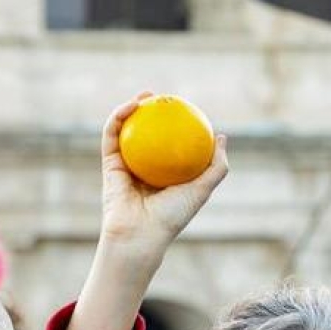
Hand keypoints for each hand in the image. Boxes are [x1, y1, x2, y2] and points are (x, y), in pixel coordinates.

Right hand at [97, 93, 228, 249]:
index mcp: (166, 175)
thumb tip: (222, 137)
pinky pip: (112, 136)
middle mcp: (145, 168)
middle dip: (152, 112)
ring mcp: (125, 166)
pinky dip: (118, 118)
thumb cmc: (173, 215)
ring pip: (127, 131)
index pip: (171, 144)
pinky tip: (131, 106)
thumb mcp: (202, 189)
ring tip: (145, 95)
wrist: (140, 234)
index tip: (186, 108)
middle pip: (147, 134)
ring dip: (132, 108)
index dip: (176, 124)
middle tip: (163, 97)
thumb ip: (216, 166)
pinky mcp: (109, 165)